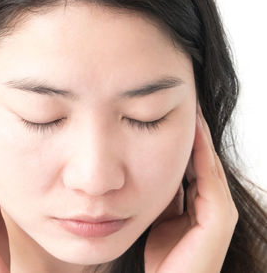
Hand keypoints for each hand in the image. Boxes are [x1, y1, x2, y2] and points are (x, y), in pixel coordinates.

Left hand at [144, 103, 237, 272]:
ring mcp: (218, 212)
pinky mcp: (219, 219)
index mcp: (197, 205)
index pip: (189, 163)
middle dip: (192, 132)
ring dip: (199, 136)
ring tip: (190, 109)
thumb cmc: (156, 258)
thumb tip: (138, 166)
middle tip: (183, 100)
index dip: (180, 139)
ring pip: (207, 164)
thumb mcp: (154, 216)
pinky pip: (208, 178)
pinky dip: (201, 154)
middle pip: (201, 159)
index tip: (171, 113)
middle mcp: (211, 205)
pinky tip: (192, 131)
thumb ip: (157, 194)